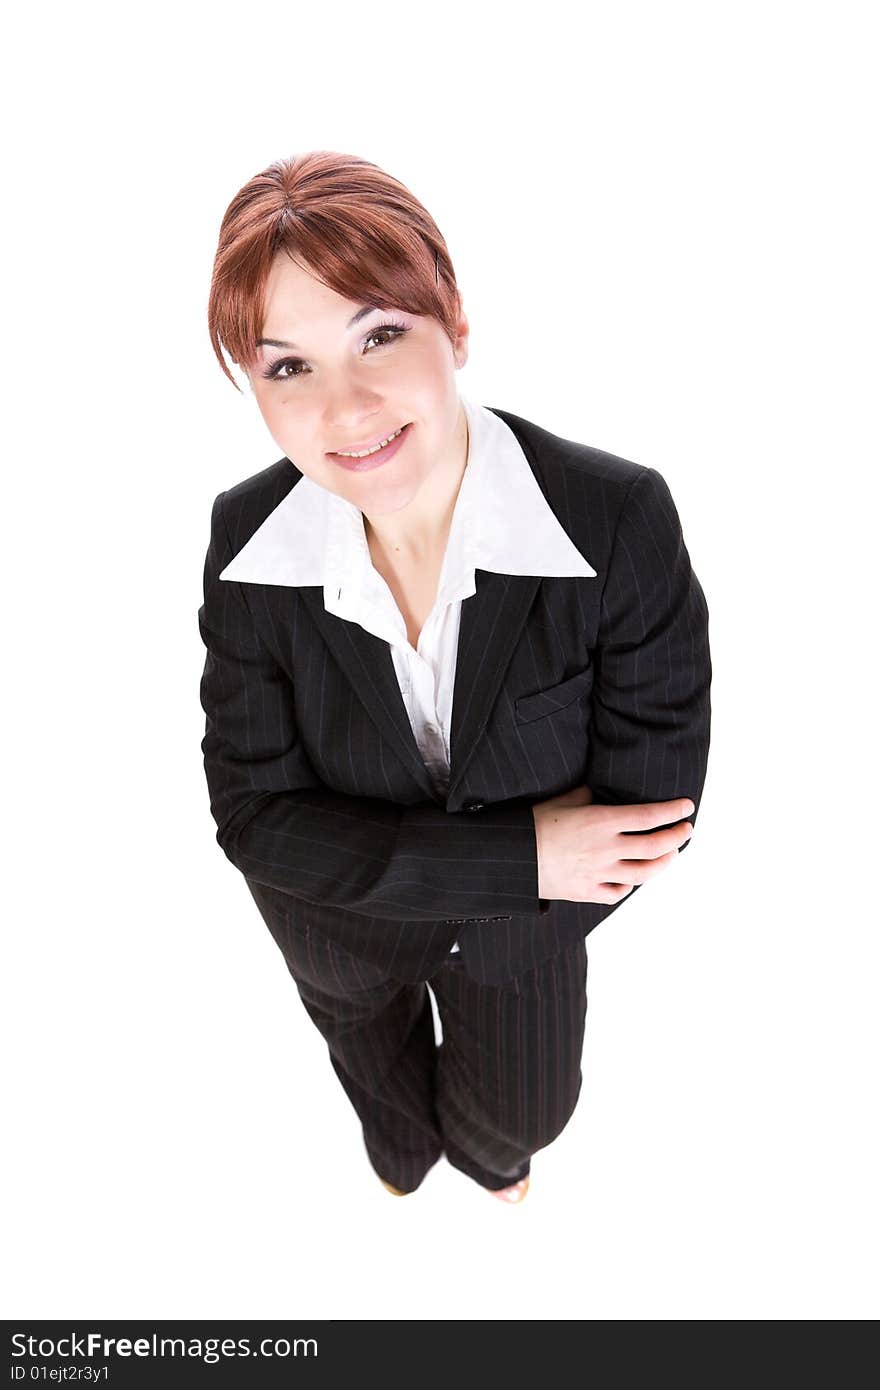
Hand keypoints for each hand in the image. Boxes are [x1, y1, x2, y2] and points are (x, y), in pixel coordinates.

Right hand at [531, 786, 693, 905]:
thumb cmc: (534, 824)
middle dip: (677, 837)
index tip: (687, 806)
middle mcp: (606, 849)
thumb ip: (588, 795)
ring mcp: (599, 873)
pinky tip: (633, 877)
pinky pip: (619, 891)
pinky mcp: (588, 891)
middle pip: (655, 846)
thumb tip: (602, 790)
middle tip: (686, 829)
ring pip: (645, 873)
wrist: (512, 859)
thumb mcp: (563, 800)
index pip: (649, 816)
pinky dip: (630, 885)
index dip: (672, 812)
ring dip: (663, 862)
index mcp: (601, 821)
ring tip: (671, 853)